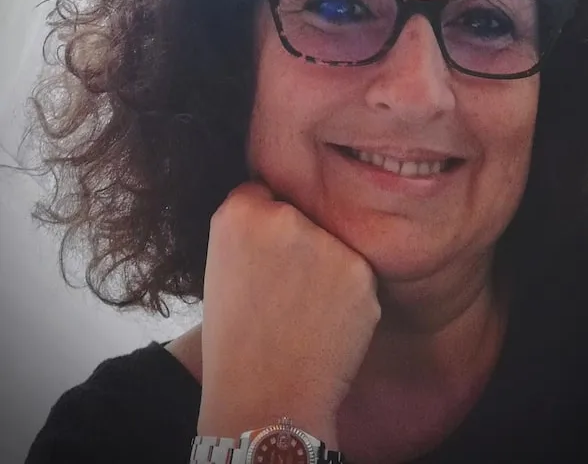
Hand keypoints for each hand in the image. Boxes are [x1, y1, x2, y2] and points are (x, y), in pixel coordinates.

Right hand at [197, 182, 380, 446]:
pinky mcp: (361, 271)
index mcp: (238, 214)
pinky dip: (348, 292)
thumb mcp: (222, 267)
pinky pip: (356, 271)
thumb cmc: (237, 337)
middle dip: (298, 241)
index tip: (263, 253)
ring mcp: (326, 244)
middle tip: (284, 288)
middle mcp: (284, 218)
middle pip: (302, 213)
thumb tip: (286, 205)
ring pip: (332, 242)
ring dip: (326, 264)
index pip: (263, 192)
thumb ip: (252, 227)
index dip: (264, 224)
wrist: (266, 398)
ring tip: (303, 309)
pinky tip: (326, 320)